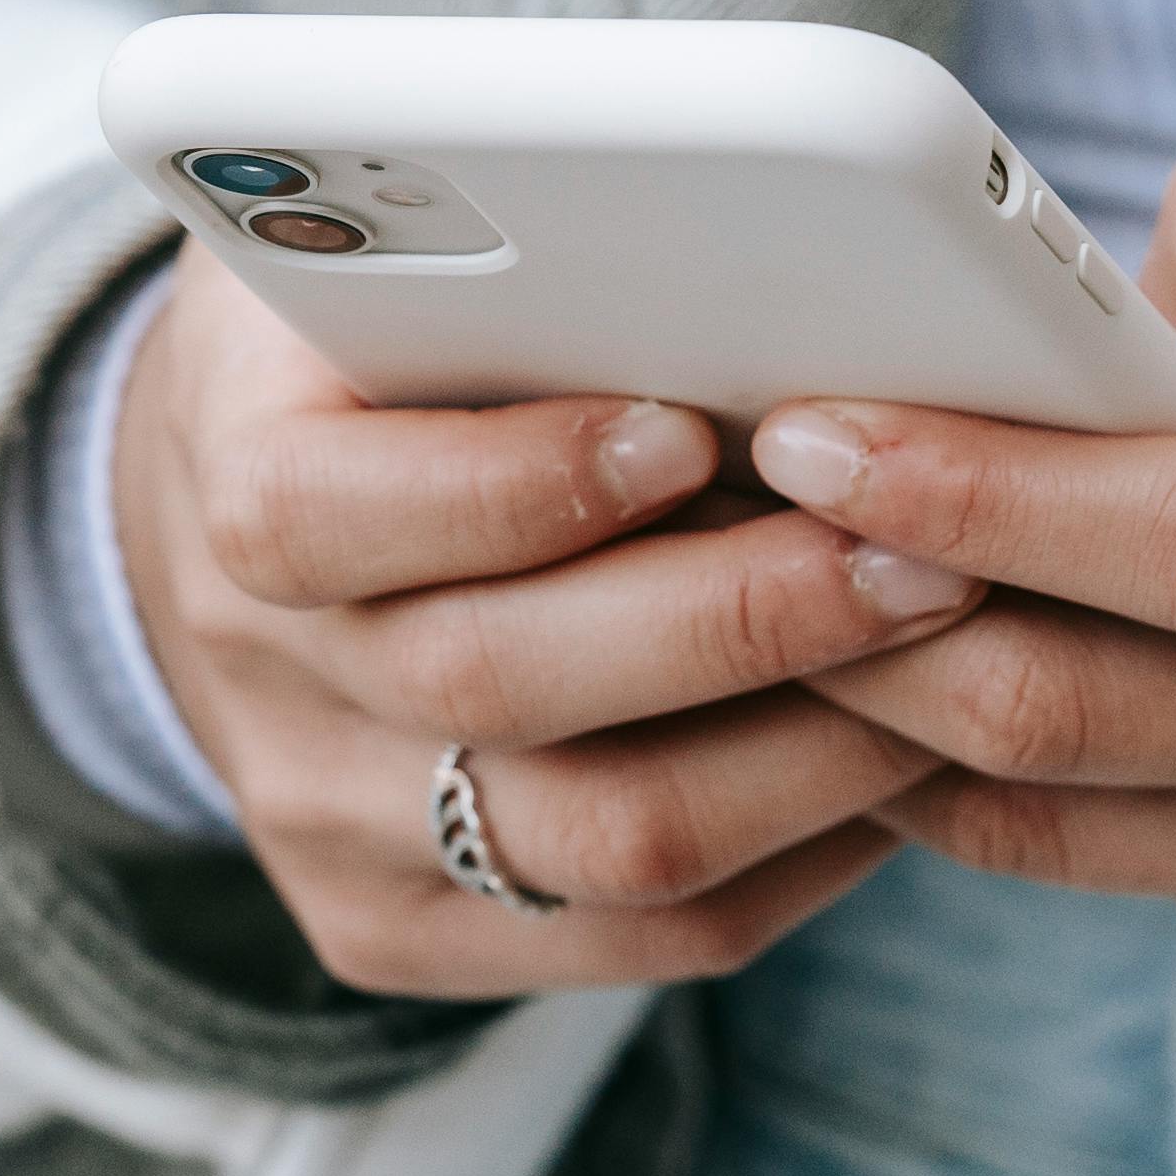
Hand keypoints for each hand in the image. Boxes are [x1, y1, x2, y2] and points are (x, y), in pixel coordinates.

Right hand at [110, 258, 987, 996]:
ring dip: (813, 753)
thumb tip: (731, 238)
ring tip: (952, 653)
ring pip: (603, 842)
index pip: (326, 512)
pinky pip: (644, 937)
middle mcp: (256, 676)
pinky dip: (802, 850)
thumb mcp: (378, 254)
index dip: (517, 485)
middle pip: (499, 687)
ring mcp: (324, 825)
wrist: (222, 542)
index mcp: (225, 474)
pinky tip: (903, 757)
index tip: (691, 429)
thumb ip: (493, 250)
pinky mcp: (399, 931)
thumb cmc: (364, 349)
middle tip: (927, 556)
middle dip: (742, 621)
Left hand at [765, 105, 1175, 1037]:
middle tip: (726, 534)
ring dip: (930, 728)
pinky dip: (1071, 803)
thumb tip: (1094, 316)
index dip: (976, 497)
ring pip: (1107, 829)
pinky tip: (993, 702)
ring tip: (802, 615)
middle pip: (1104, 711)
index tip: (806, 430)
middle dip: (879, 627)